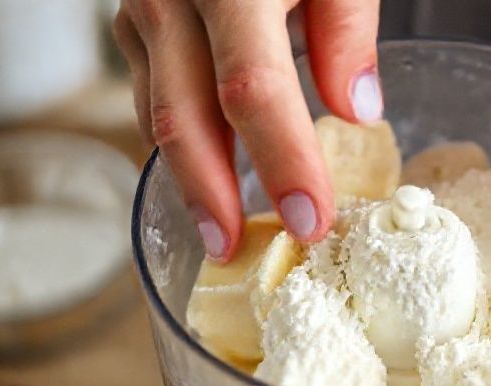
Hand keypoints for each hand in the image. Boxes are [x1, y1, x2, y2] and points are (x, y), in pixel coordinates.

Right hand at [113, 0, 381, 260]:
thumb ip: (346, 27)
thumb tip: (356, 112)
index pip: (255, 91)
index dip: (283, 164)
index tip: (310, 221)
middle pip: (184, 118)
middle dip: (214, 197)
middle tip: (239, 255)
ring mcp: (142, 9)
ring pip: (157, 112)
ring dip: (190, 179)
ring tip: (223, 233)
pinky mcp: (134, 20)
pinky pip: (149, 93)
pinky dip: (178, 142)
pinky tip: (205, 176)